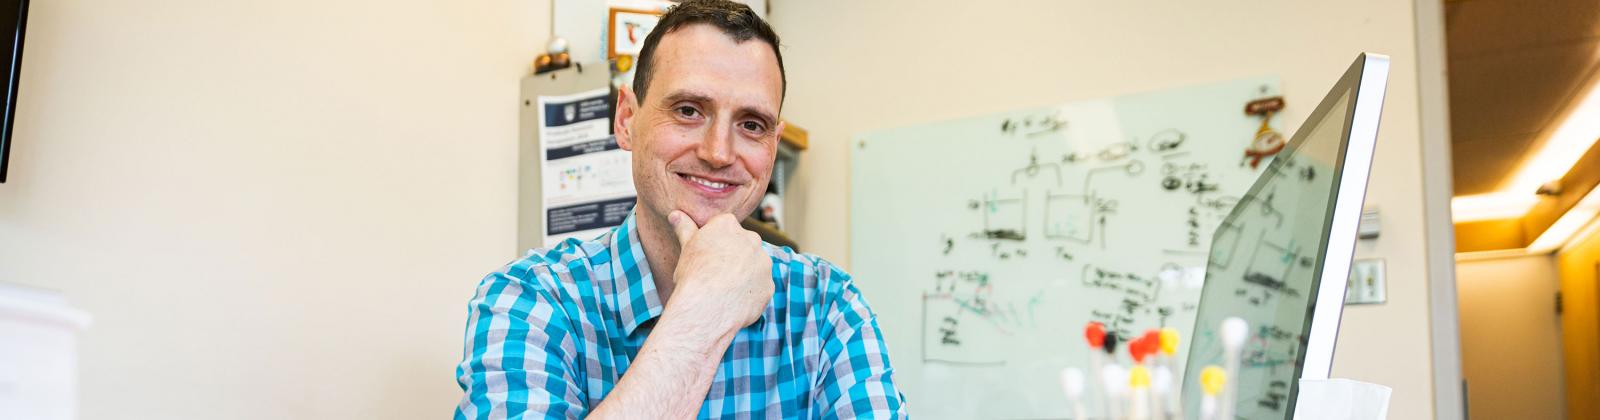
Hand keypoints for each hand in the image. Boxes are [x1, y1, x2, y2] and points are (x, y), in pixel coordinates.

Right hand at [666, 211, 773, 331]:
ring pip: (753, 265)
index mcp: (728, 225)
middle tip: (714, 273)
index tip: (706, 256)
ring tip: (724, 289)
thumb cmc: (693, 276)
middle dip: (732, 256)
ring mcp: (763, 263)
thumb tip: (675, 215)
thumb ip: (685, 228)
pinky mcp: (769, 285)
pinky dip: (749, 292)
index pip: (723, 227)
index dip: (713, 243)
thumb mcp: (686, 248)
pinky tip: (734, 301)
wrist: (707, 309)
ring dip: (743, 274)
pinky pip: (759, 287)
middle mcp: (751, 239)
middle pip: (742, 244)